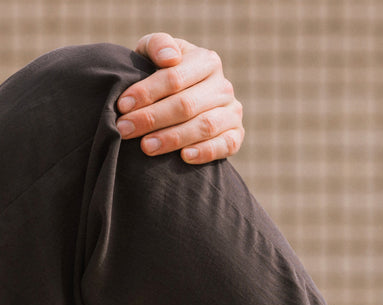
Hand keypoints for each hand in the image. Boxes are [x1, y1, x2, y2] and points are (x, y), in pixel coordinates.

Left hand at [116, 32, 243, 163]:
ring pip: (205, 126)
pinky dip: (206, 152)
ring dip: (173, 138)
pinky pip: (226, 146)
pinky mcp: (237, 135)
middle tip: (126, 130)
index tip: (122, 106)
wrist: (182, 99)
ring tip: (146, 147)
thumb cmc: (161, 74)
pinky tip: (184, 157)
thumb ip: (157, 45)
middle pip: (186, 105)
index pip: (174, 78)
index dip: (147, 92)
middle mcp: (223, 86)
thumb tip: (170, 58)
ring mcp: (233, 112)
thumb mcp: (153, 53)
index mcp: (206, 61)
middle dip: (152, 118)